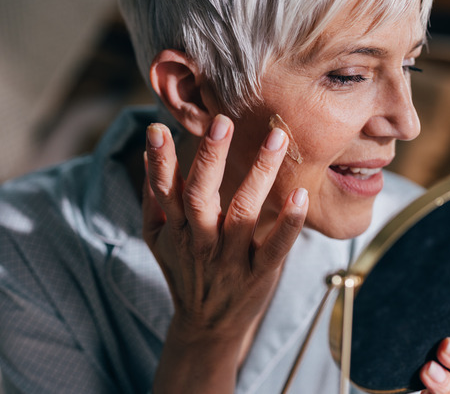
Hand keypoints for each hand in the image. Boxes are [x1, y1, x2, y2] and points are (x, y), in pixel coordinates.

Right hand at [142, 114, 307, 392]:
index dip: (159, 161)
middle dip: (210, 158)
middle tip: (222, 122)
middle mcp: (200, 242)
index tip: (158, 128)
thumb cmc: (184, 271)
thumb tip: (149, 151)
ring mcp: (231, 259)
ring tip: (276, 138)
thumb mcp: (159, 239)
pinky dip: (289, 222)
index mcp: (175, 230)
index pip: (163, 191)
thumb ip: (155, 197)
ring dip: (259, 174)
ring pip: (243, 213)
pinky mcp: (260, 273)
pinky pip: (276, 247)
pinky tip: (300, 193)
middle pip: (201, 196)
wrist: (208, 327)